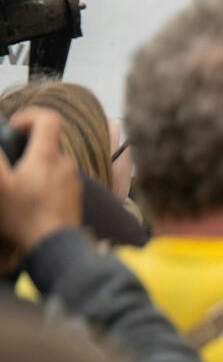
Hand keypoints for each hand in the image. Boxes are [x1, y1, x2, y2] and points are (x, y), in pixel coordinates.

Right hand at [0, 111, 84, 253]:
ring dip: (36, 168)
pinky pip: (60, 180)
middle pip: (49, 143)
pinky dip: (46, 183)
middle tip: (11, 165)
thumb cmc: (25, 217)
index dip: (30, 116)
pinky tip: (33, 201)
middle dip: (29, 148)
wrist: (55, 245)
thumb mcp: (0, 188)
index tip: (14, 127)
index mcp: (47, 156)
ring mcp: (73, 179)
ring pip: (54, 163)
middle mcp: (65, 163)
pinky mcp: (76, 195)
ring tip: (19, 187)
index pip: (48, 119)